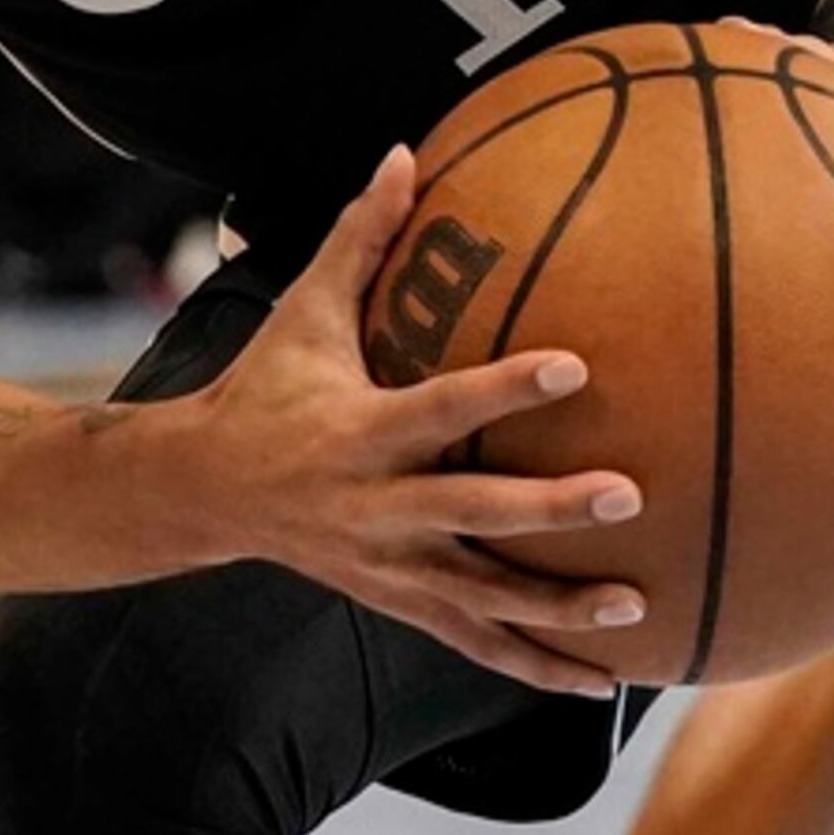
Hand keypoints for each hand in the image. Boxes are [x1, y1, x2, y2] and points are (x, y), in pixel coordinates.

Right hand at [193, 144, 648, 694]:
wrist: (198, 494)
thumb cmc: (264, 387)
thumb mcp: (303, 310)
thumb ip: (362, 237)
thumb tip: (404, 150)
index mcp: (358, 432)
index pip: (441, 407)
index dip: (504, 389)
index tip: (576, 366)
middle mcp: (374, 507)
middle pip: (473, 514)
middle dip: (549, 511)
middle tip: (629, 495)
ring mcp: (387, 566)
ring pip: (481, 599)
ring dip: (557, 611)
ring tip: (635, 610)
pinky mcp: (396, 602)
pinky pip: (472, 642)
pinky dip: (534, 667)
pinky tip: (599, 684)